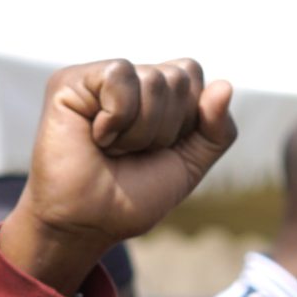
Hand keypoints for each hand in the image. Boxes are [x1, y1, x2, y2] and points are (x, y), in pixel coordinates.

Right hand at [4, 59, 237, 292]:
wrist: (87, 222)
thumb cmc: (132, 196)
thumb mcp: (189, 165)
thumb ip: (217, 130)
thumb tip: (225, 85)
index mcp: (156, 93)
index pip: (192, 73)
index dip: (187, 118)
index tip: (159, 148)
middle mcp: (129, 78)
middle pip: (179, 76)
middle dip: (165, 128)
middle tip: (132, 152)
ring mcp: (99, 78)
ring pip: (153, 80)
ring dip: (140, 131)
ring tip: (112, 149)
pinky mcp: (71, 81)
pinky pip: (119, 75)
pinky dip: (117, 118)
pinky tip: (96, 136)